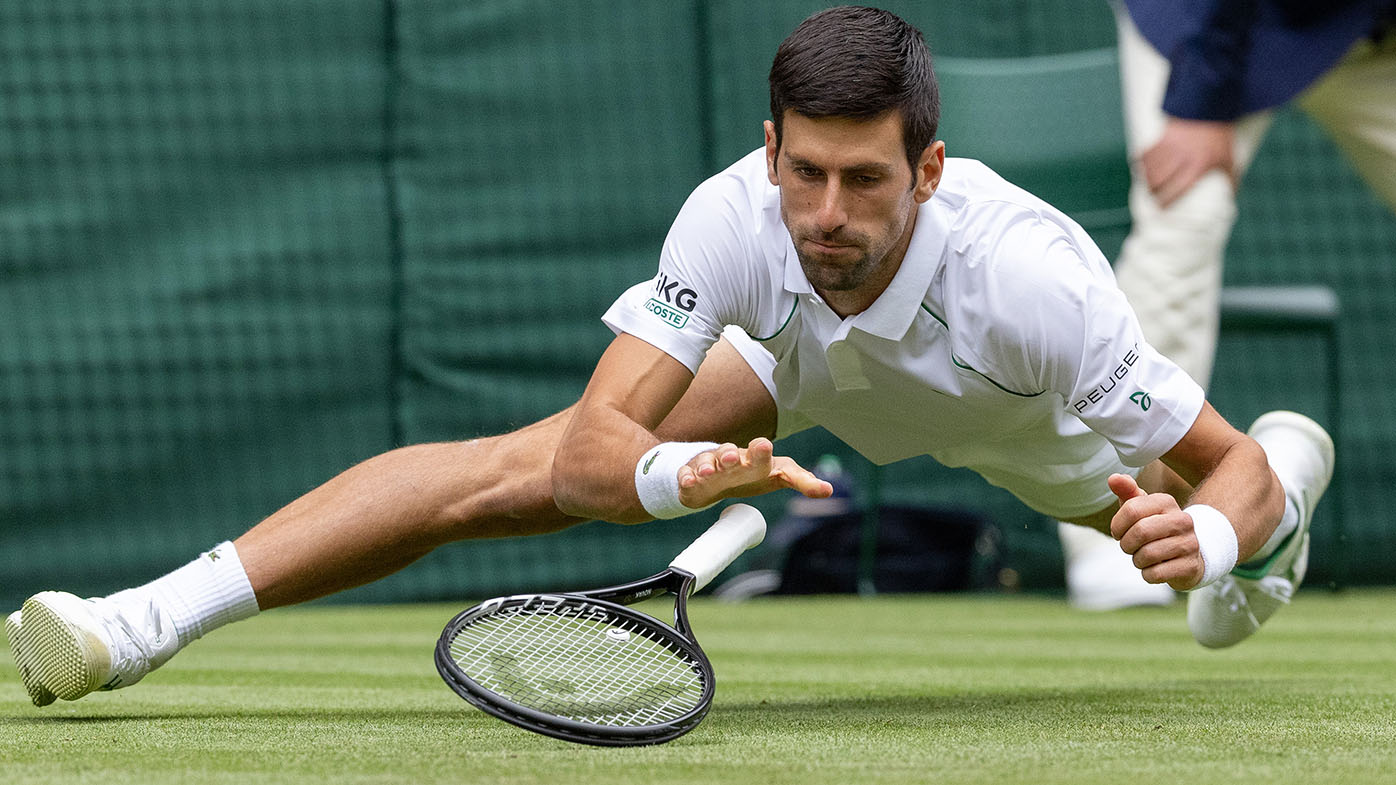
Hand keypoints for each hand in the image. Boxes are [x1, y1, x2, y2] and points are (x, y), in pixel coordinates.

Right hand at [675, 438, 832, 508]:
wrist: (718, 475)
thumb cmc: (752, 474)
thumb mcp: (778, 476)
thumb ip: (802, 481)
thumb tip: (829, 489)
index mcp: (754, 458)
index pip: (760, 453)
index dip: (761, 451)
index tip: (764, 446)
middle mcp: (731, 459)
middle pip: (730, 453)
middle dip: (731, 455)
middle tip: (734, 458)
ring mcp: (710, 467)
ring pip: (707, 463)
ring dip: (708, 467)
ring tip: (709, 473)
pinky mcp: (691, 477)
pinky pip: (686, 476)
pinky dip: (686, 478)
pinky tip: (688, 482)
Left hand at [1107, 473, 1204, 590]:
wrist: (1189, 554)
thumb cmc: (1156, 528)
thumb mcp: (1142, 508)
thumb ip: (1126, 491)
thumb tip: (1113, 478)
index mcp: (1166, 502)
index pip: (1131, 509)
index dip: (1117, 525)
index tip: (1119, 532)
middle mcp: (1182, 520)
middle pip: (1140, 532)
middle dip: (1126, 544)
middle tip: (1130, 547)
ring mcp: (1190, 544)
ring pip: (1147, 555)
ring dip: (1137, 560)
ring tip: (1145, 557)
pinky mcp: (1191, 566)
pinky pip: (1155, 574)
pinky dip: (1148, 574)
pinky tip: (1156, 568)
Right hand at [1138, 117, 1235, 207]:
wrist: (1209, 106)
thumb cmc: (1219, 136)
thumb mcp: (1228, 157)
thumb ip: (1230, 178)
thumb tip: (1230, 199)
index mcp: (1198, 164)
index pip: (1176, 190)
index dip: (1166, 202)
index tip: (1161, 209)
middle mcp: (1181, 157)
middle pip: (1157, 182)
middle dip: (1153, 192)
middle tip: (1154, 197)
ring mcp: (1169, 146)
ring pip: (1148, 170)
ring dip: (1146, 179)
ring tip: (1149, 184)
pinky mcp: (1161, 137)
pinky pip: (1144, 154)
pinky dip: (1141, 163)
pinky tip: (1142, 168)